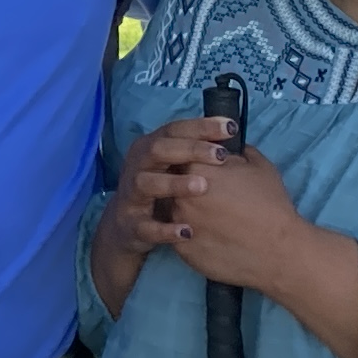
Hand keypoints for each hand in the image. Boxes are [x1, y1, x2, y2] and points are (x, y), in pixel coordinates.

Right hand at [94, 116, 227, 316]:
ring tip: (203, 186)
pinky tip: (188, 231)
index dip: (201, 126)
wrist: (126, 226)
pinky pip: (147, 227)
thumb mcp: (171, 165)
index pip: (174, 130)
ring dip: (175, 184)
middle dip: (191, 150)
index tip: (229, 127)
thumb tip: (231, 136)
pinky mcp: (132, 224)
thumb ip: (194, 151)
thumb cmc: (159, 187)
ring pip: (148, 184)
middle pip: (159, 150)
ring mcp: (132, 195)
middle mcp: (137, 166)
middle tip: (221, 155)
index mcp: (149, 147)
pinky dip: (166, 230)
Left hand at [130, 120, 324, 298]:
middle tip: (209, 197)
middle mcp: (180, 194)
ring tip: (211, 218)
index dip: (194, 163)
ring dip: (185, 212)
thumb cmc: (271, 205)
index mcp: (196, 168)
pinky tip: (210, 236)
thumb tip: (227, 147)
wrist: (277, 251)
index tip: (207, 171)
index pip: (181, 156)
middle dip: (185, 188)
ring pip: (172, 213)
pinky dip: (191, 235)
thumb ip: (238, 151)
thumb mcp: (259, 167)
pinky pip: (178, 238)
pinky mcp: (181, 251)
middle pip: (172, 185)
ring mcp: (177, 224)